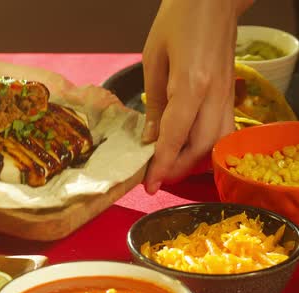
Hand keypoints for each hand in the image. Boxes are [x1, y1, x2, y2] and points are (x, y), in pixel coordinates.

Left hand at [141, 0, 252, 193]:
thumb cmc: (178, 19)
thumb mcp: (154, 58)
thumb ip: (154, 102)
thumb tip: (151, 136)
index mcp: (191, 84)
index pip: (176, 136)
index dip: (162, 164)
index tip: (149, 185)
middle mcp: (214, 94)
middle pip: (201, 147)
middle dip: (178, 169)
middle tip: (155, 179)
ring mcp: (227, 95)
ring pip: (217, 143)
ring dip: (194, 161)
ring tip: (170, 167)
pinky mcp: (231, 93)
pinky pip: (224, 131)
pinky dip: (208, 147)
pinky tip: (190, 150)